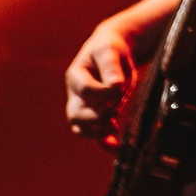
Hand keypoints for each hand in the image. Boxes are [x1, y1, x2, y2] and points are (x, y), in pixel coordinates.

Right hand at [65, 23, 134, 144]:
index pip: (85, 90)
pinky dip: (104, 142)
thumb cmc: (109, 48)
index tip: (119, 87)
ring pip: (81, 127)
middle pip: (76, 114)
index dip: (103, 92)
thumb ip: (111, 67)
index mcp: (76, 76)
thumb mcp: (110, 50)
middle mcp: (75, 95)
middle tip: (115, 110)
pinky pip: (94, 134)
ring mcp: (83, 107)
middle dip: (96, 116)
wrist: (113, 52)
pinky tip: (116, 147)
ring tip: (114, 125)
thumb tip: (115, 86)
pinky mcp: (95, 115)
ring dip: (98, 131)